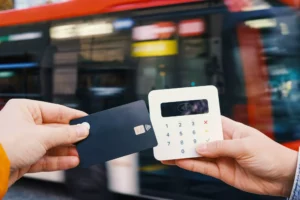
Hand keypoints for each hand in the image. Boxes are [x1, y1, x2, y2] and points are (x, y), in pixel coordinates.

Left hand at [0, 99, 89, 185]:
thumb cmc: (4, 144)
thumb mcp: (42, 136)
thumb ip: (66, 133)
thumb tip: (84, 129)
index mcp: (25, 109)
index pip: (56, 111)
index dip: (74, 117)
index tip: (88, 121)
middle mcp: (24, 124)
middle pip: (55, 129)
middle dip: (71, 137)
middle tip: (87, 139)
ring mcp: (24, 142)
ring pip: (51, 145)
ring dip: (67, 150)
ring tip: (82, 153)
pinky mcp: (24, 158)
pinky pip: (46, 158)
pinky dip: (59, 160)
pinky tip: (72, 161)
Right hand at [162, 116, 297, 196]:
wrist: (282, 178)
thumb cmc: (271, 155)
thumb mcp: (246, 146)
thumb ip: (221, 147)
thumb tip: (200, 147)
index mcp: (230, 129)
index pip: (208, 121)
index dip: (194, 118)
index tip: (179, 117)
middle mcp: (223, 142)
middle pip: (199, 138)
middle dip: (185, 137)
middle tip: (168, 136)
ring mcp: (221, 157)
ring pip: (198, 153)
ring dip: (183, 152)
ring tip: (168, 150)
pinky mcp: (221, 171)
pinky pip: (202, 167)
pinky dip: (190, 165)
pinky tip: (179, 161)